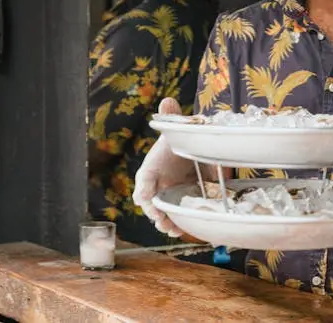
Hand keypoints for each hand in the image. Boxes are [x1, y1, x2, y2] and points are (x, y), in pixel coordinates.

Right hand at [133, 97, 194, 237]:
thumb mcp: (174, 132)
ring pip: (162, 215)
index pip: (143, 181)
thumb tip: (167, 101)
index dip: (143, 190)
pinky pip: (177, 217)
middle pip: (151, 204)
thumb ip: (170, 119)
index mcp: (151, 169)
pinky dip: (181, 225)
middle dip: (155, 213)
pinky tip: (186, 231)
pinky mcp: (180, 205)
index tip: (144, 198)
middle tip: (161, 219)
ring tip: (172, 230)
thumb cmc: (177, 145)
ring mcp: (168, 198)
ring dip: (166, 223)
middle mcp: (156, 187)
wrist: (189, 155)